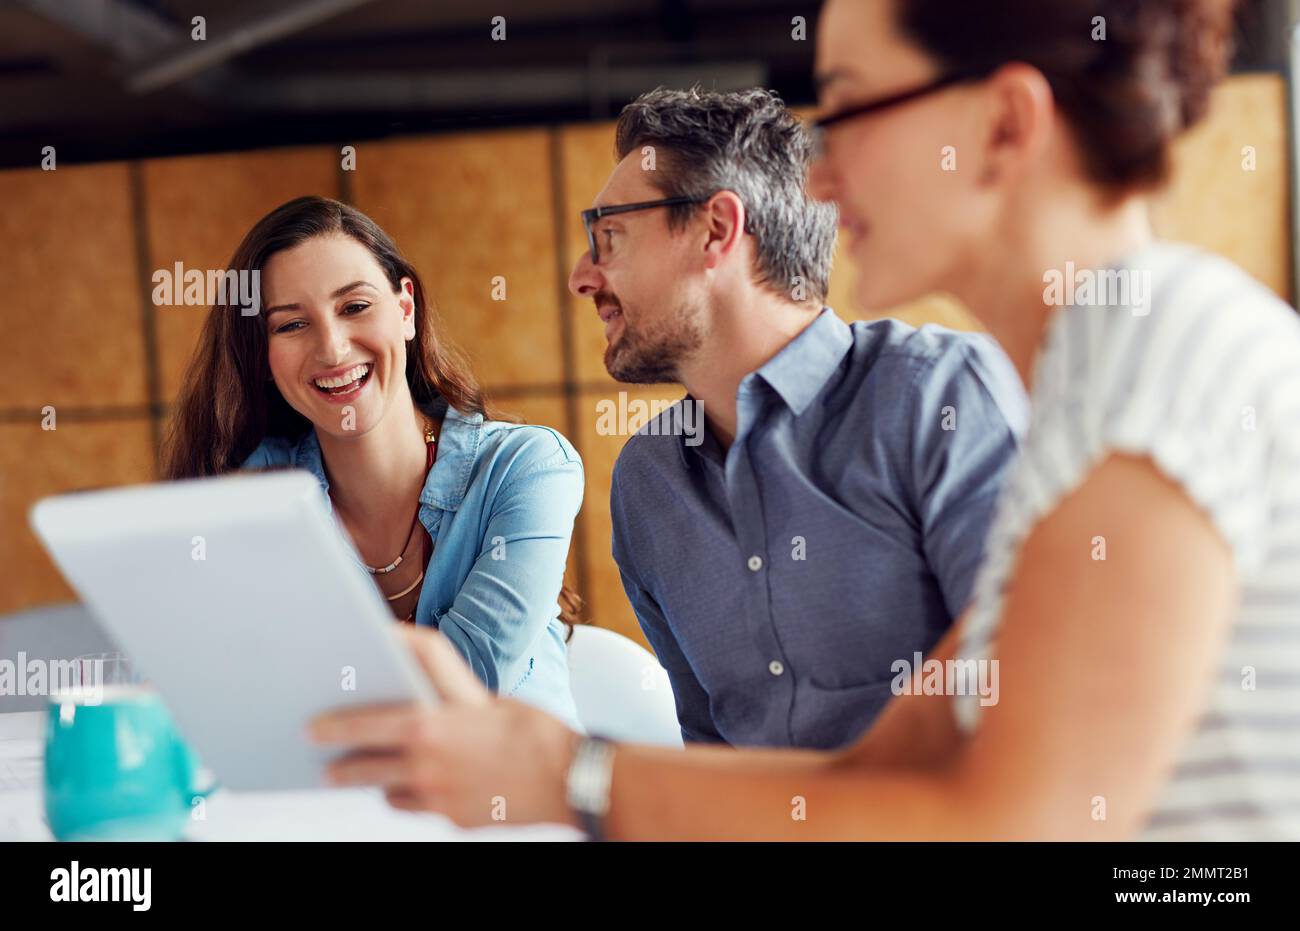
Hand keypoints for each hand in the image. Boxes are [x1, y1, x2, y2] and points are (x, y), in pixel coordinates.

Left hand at [308, 625, 581, 828]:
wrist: (569, 777)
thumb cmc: (530, 726)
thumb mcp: (480, 693)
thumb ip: (438, 685)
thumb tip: (400, 656)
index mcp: (431, 724)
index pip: (366, 723)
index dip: (336, 724)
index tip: (314, 726)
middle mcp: (427, 763)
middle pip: (366, 767)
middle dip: (340, 765)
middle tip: (324, 764)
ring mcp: (439, 796)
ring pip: (387, 792)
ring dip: (374, 782)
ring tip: (361, 775)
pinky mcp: (454, 819)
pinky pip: (418, 807)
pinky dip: (410, 796)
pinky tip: (413, 787)